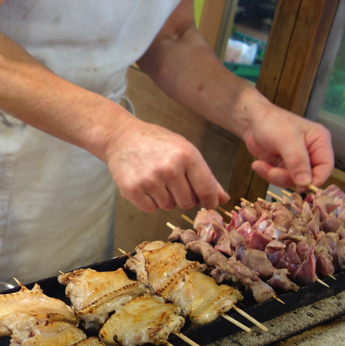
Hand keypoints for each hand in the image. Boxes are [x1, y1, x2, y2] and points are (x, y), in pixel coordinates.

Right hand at [104, 119, 228, 212]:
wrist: (121, 136)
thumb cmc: (157, 143)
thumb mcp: (185, 150)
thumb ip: (205, 176)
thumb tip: (223, 199)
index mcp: (187, 155)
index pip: (206, 190)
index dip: (209, 200)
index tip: (208, 202)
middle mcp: (169, 168)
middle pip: (188, 202)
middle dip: (184, 197)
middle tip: (173, 183)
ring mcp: (149, 179)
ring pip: (168, 207)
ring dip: (165, 198)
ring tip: (156, 180)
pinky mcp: (132, 190)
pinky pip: (151, 209)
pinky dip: (150, 201)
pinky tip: (145, 185)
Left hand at [242, 97, 332, 190]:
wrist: (251, 121)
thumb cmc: (272, 122)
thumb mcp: (286, 140)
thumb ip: (297, 161)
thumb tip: (306, 183)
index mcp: (319, 142)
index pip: (326, 167)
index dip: (315, 180)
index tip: (300, 186)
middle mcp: (311, 153)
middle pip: (307, 178)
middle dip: (288, 178)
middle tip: (272, 173)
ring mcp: (296, 161)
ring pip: (291, 181)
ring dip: (275, 177)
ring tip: (260, 165)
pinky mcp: (283, 166)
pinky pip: (279, 178)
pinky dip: (267, 174)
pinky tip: (258, 164)